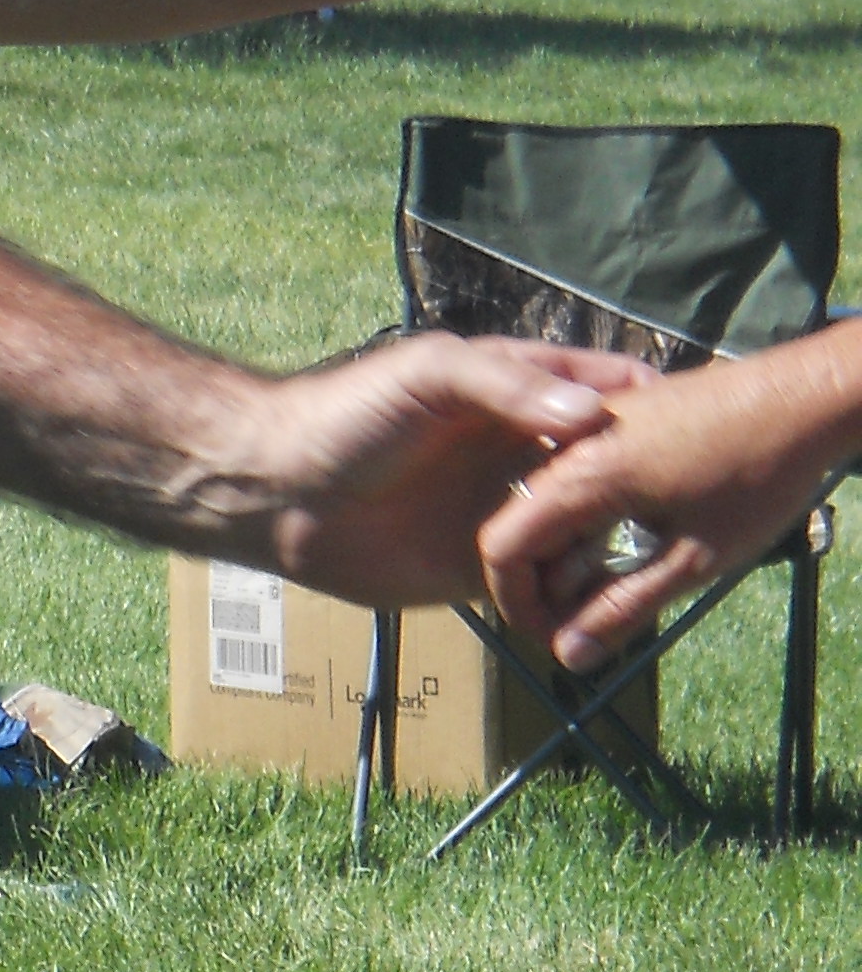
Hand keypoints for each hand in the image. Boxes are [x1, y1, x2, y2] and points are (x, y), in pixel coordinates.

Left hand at [224, 334, 644, 609]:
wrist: (276, 493)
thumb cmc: (346, 416)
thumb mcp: (430, 373)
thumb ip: (509, 384)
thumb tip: (598, 412)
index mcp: (513, 394)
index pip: (602, 392)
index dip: (647, 406)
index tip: (695, 424)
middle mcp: (518, 452)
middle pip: (607, 469)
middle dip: (643, 485)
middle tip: (684, 502)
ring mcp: (503, 512)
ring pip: (586, 532)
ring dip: (611, 545)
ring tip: (639, 557)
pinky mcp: (480, 569)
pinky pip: (543, 585)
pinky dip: (570, 593)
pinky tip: (596, 598)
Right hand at [479, 337, 861, 667]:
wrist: (811, 392)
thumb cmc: (760, 477)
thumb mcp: (696, 558)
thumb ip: (624, 608)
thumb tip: (570, 658)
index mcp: (579, 476)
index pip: (502, 547)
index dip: (517, 603)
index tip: (559, 636)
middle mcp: (571, 446)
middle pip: (525, 526)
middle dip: (551, 583)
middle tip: (601, 620)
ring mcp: (596, 427)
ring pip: (555, 503)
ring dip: (576, 552)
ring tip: (628, 584)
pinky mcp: (623, 420)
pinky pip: (583, 477)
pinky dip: (595, 519)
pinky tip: (640, 538)